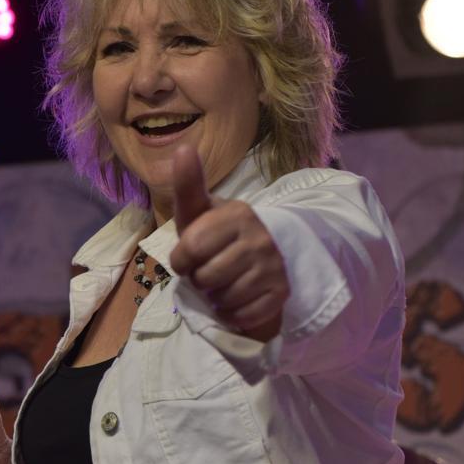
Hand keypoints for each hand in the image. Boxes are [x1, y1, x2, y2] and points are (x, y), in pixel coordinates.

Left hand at [169, 145, 288, 339]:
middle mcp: (260, 238)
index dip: (181, 260)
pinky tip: (238, 298)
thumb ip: (189, 185)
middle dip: (199, 279)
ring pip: (224, 298)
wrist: (261, 259)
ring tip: (224, 282)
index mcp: (237, 214)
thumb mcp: (199, 212)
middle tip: (210, 269)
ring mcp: (274, 266)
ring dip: (216, 297)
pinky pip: (242, 315)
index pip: (189, 249)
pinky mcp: (282, 293)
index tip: (190, 255)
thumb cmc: (218, 235)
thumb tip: (182, 147)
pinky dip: (233, 313)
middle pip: (204, 277)